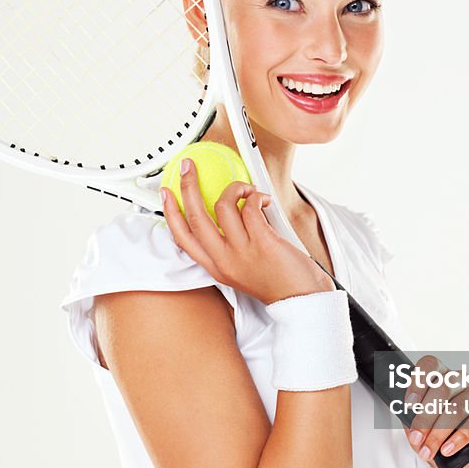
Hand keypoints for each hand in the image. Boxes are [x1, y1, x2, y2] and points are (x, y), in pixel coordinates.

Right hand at [161, 158, 333, 305]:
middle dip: (188, 186)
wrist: (302, 299)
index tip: (166, 193)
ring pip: (223, 205)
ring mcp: (241, 251)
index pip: (183, 237)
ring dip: (235, 188)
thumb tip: (230, 209)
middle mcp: (224, 259)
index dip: (170, 212)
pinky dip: (256, 196)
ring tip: (247, 191)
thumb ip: (230, 246)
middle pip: (195, 216)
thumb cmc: (278, 282)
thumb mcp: (242, 269)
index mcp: (216, 266)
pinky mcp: (262, 241)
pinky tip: (264, 200)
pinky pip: (250, 207)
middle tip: (190, 168)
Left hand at [405, 355, 468, 467]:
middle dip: (426, 418)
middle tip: (416, 438)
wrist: (459, 454)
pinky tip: (447, 449)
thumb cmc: (435, 430)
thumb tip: (410, 426)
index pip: (430, 365)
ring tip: (428, 450)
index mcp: (440, 375)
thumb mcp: (419, 424)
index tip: (409, 405)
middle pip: (443, 388)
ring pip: (458, 407)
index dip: (418, 383)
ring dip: (440, 432)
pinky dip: (460, 438)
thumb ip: (412, 419)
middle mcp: (460, 380)